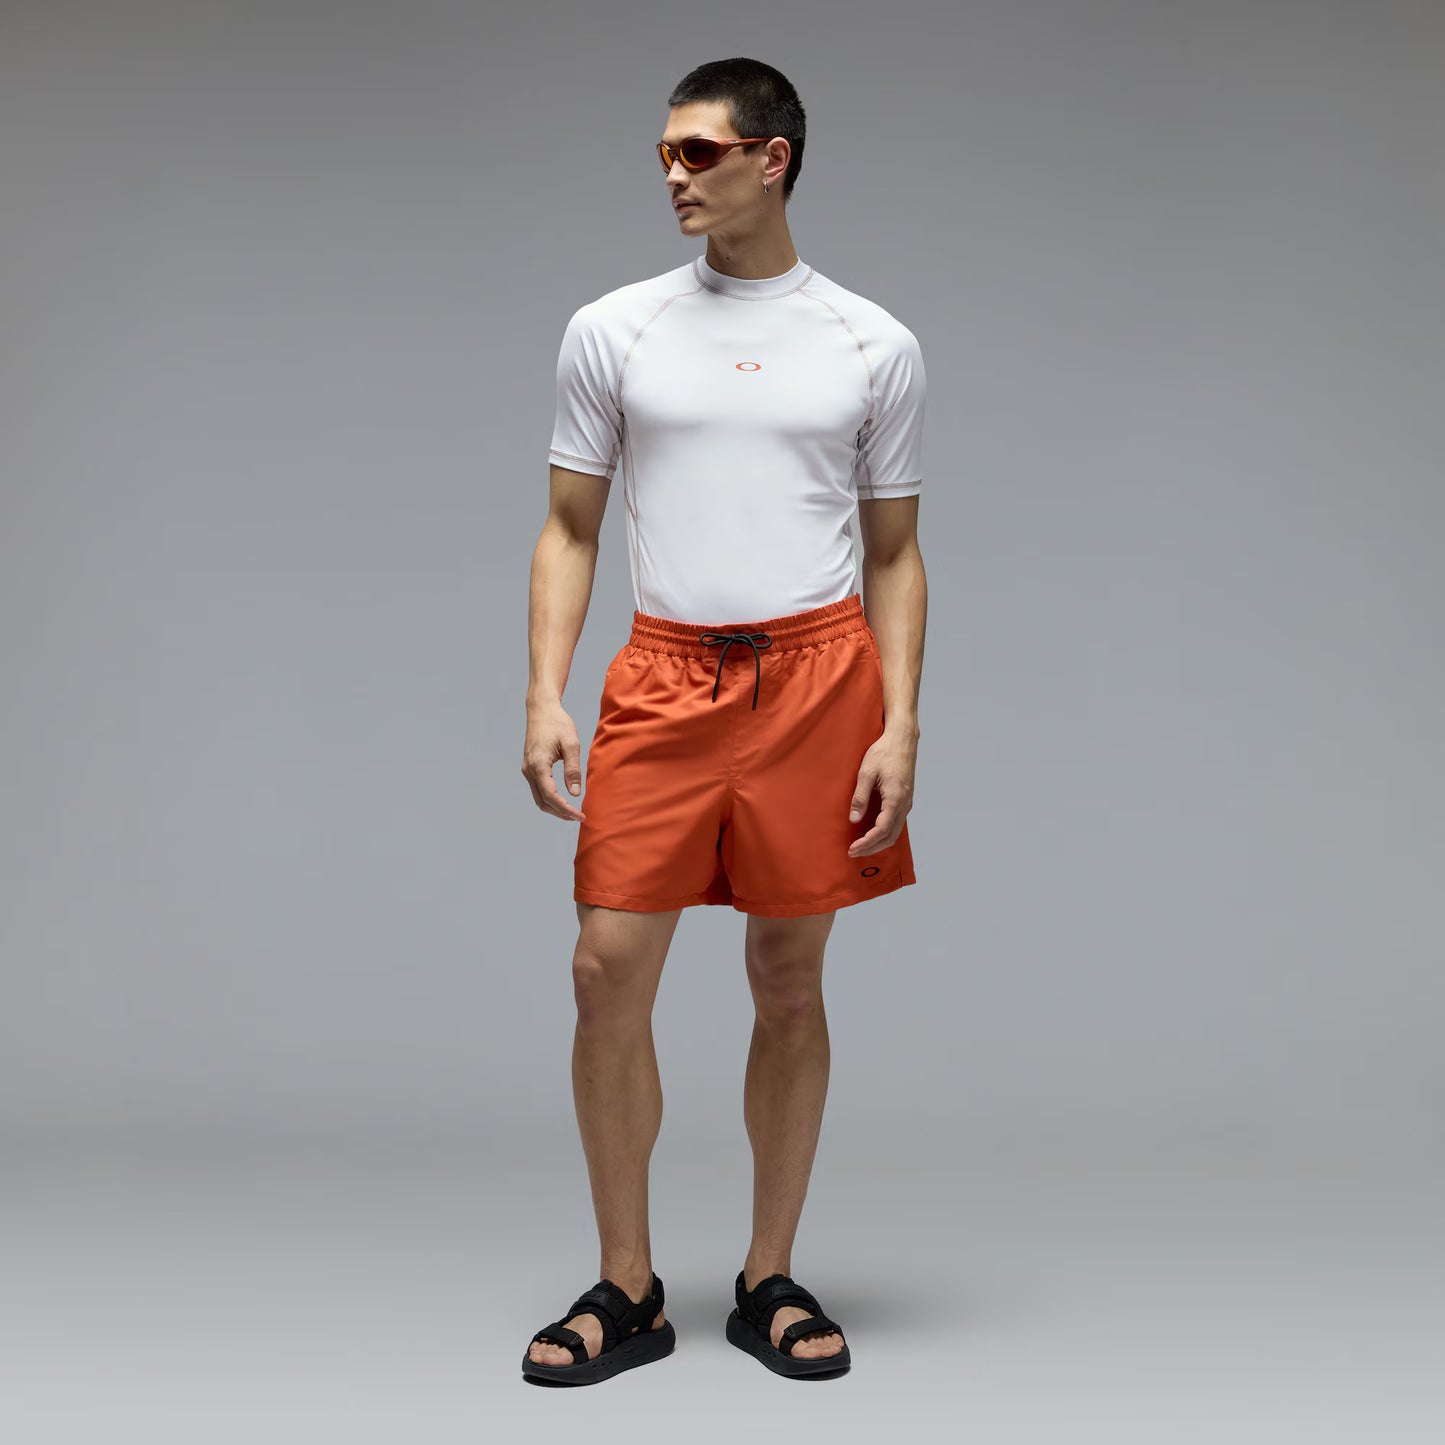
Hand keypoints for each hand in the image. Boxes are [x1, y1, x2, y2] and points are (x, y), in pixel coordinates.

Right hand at [521, 700, 586, 821]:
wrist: (542, 710)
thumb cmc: (558, 723)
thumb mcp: (571, 744)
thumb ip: (573, 769)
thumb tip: (575, 793)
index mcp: (538, 765)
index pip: (551, 796)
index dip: (566, 810)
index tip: (580, 815)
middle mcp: (529, 770)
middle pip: (543, 802)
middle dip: (561, 813)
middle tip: (579, 817)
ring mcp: (527, 769)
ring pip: (539, 798)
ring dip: (555, 808)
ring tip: (573, 812)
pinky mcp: (529, 768)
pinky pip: (538, 790)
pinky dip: (550, 799)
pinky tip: (564, 800)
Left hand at [846, 726, 916, 856]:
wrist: (902, 739)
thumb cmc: (884, 752)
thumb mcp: (866, 772)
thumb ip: (860, 797)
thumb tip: (854, 819)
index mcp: (895, 798)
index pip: (882, 830)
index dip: (867, 842)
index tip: (853, 849)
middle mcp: (904, 804)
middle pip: (890, 836)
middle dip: (872, 848)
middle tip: (853, 852)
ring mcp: (907, 802)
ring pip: (895, 832)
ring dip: (879, 842)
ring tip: (861, 847)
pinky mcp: (905, 799)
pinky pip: (897, 823)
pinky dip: (885, 834)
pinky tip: (872, 833)